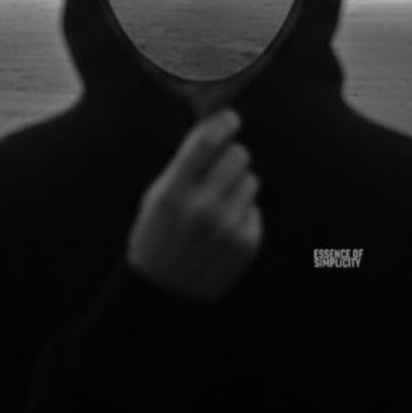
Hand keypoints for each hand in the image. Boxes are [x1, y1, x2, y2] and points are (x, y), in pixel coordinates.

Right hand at [127, 109, 262, 303]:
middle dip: (233, 155)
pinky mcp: (247, 243)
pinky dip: (243, 213)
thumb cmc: (156, 238)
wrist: (164, 293)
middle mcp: (202, 207)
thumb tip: (214, 130)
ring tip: (218, 204)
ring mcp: (228, 227)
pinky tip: (224, 228)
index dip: (223, 122)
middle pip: (238, 155)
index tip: (230, 118)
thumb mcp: (156, 198)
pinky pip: (255, 209)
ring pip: (252, 180)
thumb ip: (183, 167)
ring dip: (238, 185)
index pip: (206, 141)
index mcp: (173, 192)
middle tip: (222, 167)